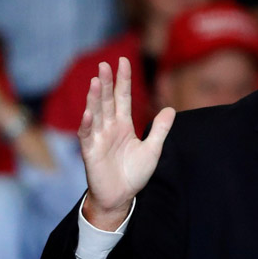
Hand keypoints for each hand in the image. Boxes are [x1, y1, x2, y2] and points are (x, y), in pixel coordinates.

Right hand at [79, 58, 174, 229]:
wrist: (121, 197)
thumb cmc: (134, 173)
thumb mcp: (153, 149)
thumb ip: (160, 130)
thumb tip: (170, 109)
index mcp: (124, 125)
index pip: (123, 98)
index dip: (123, 80)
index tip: (123, 61)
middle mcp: (109, 128)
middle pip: (108, 101)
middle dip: (107, 83)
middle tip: (105, 64)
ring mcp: (98, 138)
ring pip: (96, 114)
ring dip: (95, 98)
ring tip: (97, 81)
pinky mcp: (90, 152)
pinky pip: (87, 135)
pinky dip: (87, 124)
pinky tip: (89, 113)